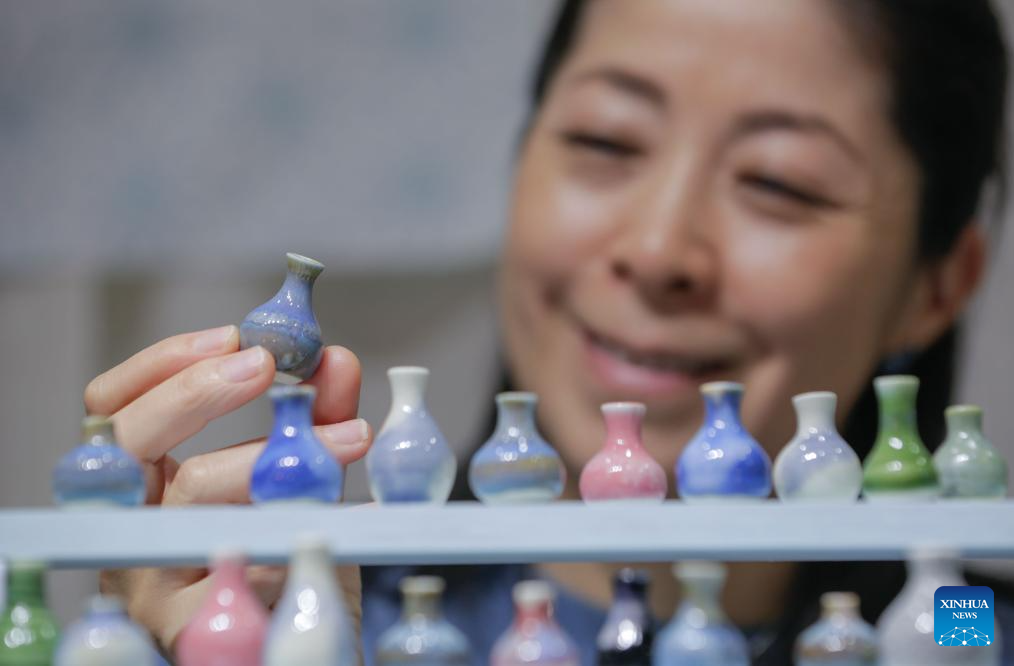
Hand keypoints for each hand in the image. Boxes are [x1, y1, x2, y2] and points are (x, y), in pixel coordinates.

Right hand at [86, 325, 369, 656]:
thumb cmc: (291, 566)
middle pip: (130, 438)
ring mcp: (152, 577)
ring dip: (275, 450)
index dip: (167, 363)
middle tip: (268, 364)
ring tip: (349, 437)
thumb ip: (312, 423)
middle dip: (198, 388)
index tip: (234, 335)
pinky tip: (340, 513)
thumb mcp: (301, 485)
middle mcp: (136, 527)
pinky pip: (240, 549)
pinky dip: (295, 517)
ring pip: (193, 489)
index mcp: (148, 489)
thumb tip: (335, 359)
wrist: (305, 648)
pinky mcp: (187, 621)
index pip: (116, 409)